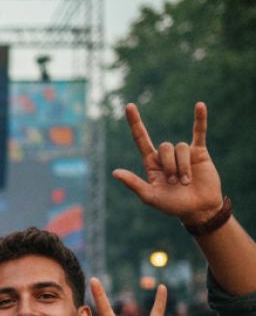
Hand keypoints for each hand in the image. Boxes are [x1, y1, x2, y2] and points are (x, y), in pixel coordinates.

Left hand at [116, 102, 223, 226]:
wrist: (198, 209)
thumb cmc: (172, 205)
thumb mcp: (150, 197)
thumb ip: (134, 183)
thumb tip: (115, 172)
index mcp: (151, 164)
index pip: (141, 139)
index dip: (135, 123)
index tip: (129, 106)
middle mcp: (166, 156)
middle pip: (164, 147)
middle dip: (170, 166)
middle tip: (175, 183)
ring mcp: (183, 153)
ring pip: (180, 148)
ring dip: (183, 167)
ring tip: (186, 182)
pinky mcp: (199, 152)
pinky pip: (199, 132)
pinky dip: (200, 119)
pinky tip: (199, 105)